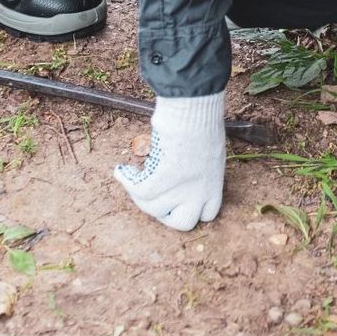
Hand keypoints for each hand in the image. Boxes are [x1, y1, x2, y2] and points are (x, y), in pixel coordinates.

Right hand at [115, 94, 225, 230]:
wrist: (193, 112)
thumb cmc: (201, 121)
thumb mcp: (208, 150)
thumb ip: (199, 168)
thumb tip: (182, 170)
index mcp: (214, 185)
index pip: (207, 214)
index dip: (190, 209)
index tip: (177, 199)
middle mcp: (199, 193)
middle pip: (182, 223)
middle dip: (166, 214)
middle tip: (155, 197)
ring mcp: (181, 190)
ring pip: (155, 208)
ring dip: (140, 195)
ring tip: (133, 176)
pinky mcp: (162, 181)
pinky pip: (139, 191)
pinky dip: (127, 181)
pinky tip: (122, 171)